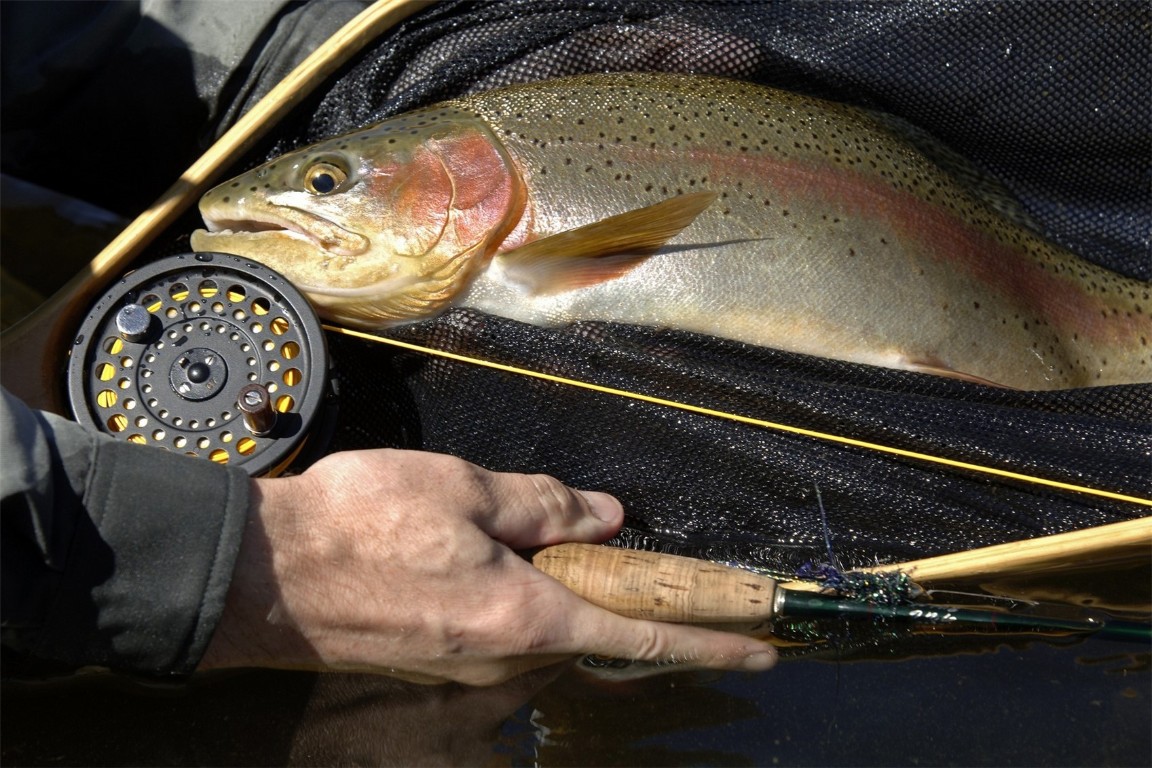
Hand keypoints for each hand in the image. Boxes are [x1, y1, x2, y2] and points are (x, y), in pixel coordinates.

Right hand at [199, 449, 775, 683]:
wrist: (261, 576)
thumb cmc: (360, 525)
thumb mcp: (466, 491)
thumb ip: (545, 505)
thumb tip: (606, 516)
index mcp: (525, 617)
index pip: (641, 638)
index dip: (708, 644)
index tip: (762, 652)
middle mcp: (502, 658)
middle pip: (585, 626)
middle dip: (606, 586)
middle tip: (600, 537)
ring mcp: (465, 667)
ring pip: (535, 622)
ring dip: (545, 582)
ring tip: (500, 528)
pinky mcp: (433, 659)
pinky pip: (494, 625)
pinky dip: (508, 590)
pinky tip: (467, 549)